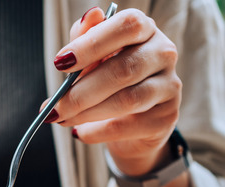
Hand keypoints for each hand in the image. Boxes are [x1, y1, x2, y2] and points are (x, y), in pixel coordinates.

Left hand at [50, 7, 181, 175]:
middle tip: (55, 107)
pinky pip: (129, 126)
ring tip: (63, 119)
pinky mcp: (166, 118)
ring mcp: (170, 86)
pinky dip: (99, 132)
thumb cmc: (109, 81)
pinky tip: (81, 132)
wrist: (132, 123)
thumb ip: (86, 38)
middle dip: (82, 91)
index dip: (92, 44)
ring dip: (87, 113)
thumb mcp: (93, 58)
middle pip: (124, 69)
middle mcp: (163, 53)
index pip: (127, 26)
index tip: (61, 63)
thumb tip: (88, 17)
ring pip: (127, 99)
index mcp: (145, 29)